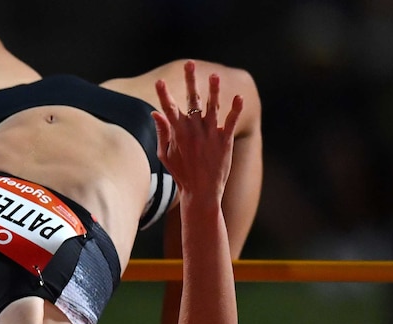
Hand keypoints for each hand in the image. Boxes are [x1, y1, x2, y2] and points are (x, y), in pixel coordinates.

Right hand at [151, 61, 242, 204]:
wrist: (201, 192)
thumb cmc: (181, 174)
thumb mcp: (165, 155)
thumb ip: (162, 132)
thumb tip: (155, 113)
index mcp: (178, 133)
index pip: (169, 109)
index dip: (164, 94)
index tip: (160, 81)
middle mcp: (194, 131)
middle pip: (191, 100)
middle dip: (190, 80)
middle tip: (189, 63)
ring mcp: (210, 135)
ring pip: (212, 107)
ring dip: (213, 90)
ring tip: (213, 75)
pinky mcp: (224, 141)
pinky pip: (230, 121)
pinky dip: (235, 109)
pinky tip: (238, 96)